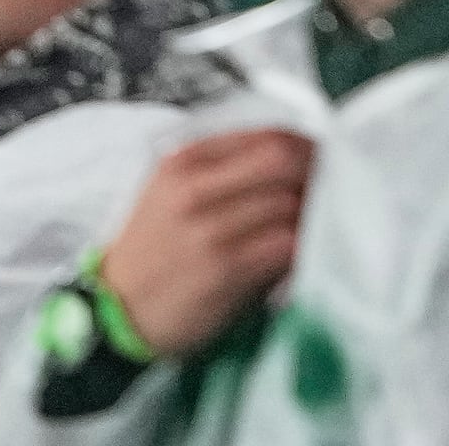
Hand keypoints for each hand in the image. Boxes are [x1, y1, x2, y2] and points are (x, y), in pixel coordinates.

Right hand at [94, 127, 318, 359]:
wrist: (117, 313)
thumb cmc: (156, 254)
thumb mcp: (173, 193)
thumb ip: (225, 169)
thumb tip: (298, 159)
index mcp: (183, 162)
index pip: (268, 136)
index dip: (308, 148)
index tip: (323, 164)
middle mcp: (193, 189)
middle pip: (283, 161)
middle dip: (316, 174)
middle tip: (330, 193)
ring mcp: (207, 229)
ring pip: (289, 202)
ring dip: (312, 216)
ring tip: (315, 229)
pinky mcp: (223, 268)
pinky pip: (286, 244)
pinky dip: (302, 247)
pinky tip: (300, 257)